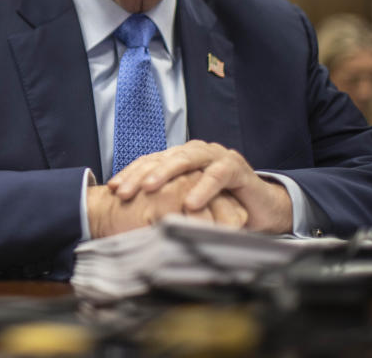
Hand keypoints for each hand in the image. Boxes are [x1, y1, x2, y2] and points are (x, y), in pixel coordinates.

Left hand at [108, 140, 292, 233]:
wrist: (260, 209)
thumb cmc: (219, 206)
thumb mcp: (186, 204)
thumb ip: (165, 204)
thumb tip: (127, 219)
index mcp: (180, 158)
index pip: (149, 162)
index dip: (130, 174)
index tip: (111, 189)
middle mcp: (195, 152)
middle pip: (162, 158)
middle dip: (140, 175)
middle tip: (123, 192)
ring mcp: (216, 156)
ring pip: (186, 159)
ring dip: (166, 173)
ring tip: (150, 189)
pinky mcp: (237, 167)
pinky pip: (218, 175)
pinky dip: (203, 188)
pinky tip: (190, 203)